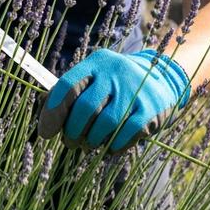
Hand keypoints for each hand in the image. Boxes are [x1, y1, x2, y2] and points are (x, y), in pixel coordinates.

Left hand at [37, 48, 190, 151]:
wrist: (163, 78)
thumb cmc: (116, 85)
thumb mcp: (95, 79)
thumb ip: (70, 95)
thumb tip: (45, 122)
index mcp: (97, 62)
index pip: (67, 86)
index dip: (52, 113)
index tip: (46, 133)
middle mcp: (116, 71)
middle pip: (85, 107)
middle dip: (73, 131)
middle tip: (70, 142)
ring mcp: (136, 89)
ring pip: (105, 123)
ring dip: (92, 141)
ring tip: (88, 145)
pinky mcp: (151, 109)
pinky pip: (126, 134)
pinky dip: (113, 146)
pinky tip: (109, 147)